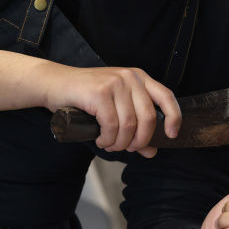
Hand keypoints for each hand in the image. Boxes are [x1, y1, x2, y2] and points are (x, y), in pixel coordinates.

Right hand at [41, 65, 179, 157]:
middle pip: (147, 118)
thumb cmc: (85, 96)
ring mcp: (115, 83)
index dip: (174, 118)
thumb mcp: (115, 108)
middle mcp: (130, 77)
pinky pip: (111, 125)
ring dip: (120, 143)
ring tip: (109, 145)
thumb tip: (151, 151)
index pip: (166, 97)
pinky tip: (101, 140)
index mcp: (139, 77)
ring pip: (129, 125)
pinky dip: (107, 139)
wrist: (54, 83)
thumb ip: (135, 127)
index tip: (171, 135)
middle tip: (128, 149)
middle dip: (139, 140)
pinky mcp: (99, 92)